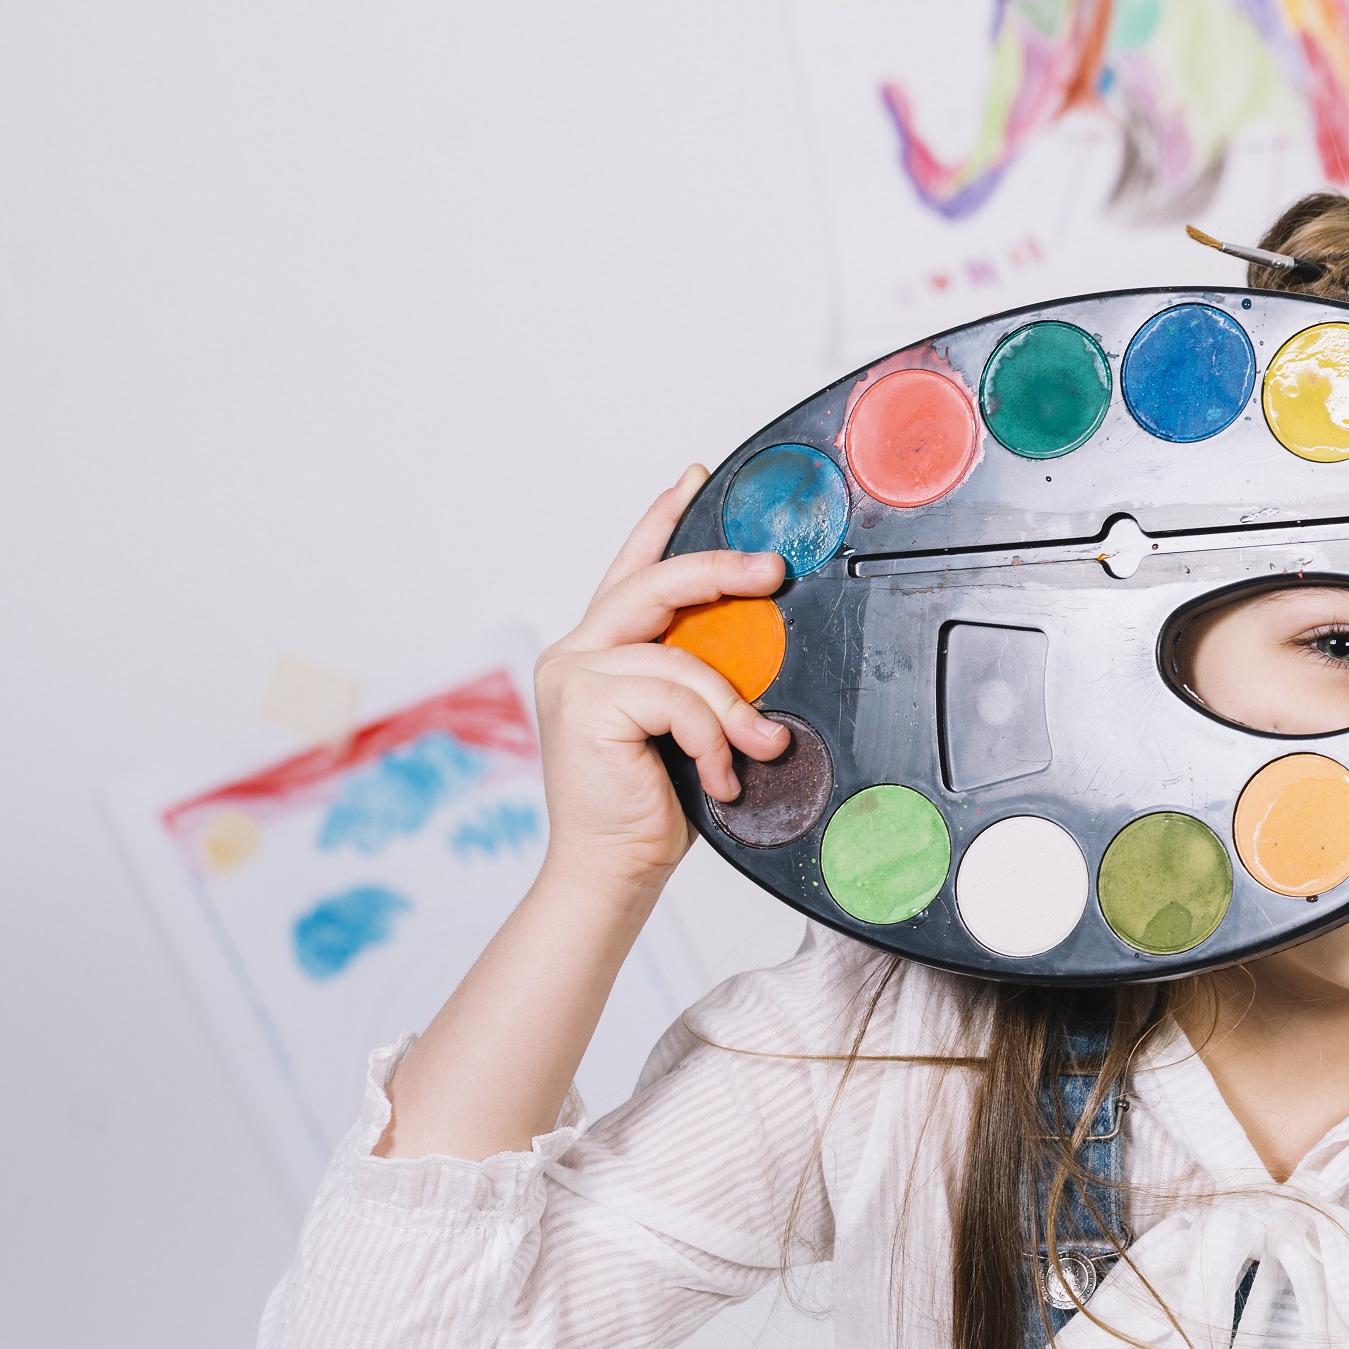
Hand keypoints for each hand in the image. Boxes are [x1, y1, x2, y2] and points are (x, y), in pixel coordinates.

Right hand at [531, 467, 790, 889]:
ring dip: (732, 709)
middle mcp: (578, 652)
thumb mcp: (692, 727)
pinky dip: (712, 738)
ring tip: (757, 749)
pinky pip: (679, 696)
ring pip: (682, 658)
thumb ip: (708, 680)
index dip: (663, 520)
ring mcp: (575, 673)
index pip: (633, 569)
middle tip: (774, 570)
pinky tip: (719, 777)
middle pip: (656, 584)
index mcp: (601, 651)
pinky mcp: (585, 702)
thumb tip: (765, 645)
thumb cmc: (656, 805)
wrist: (614, 872)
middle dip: (720, 570)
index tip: (695, 476)